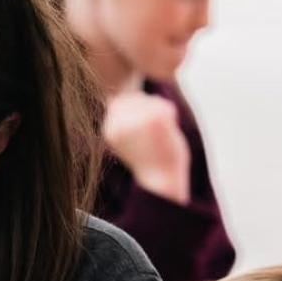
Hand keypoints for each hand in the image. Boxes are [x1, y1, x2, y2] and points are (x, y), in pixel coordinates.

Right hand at [102, 84, 191, 205]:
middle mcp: (118, 123)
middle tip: (153, 137)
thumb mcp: (126, 138)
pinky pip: (166, 106)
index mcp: (109, 128)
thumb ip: (120, 119)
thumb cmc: (147, 161)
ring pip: (152, 100)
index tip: (142, 136)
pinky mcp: (156, 119)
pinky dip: (172, 118)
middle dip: (148, 110)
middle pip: (137, 97)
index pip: (122, 102)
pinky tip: (168, 135)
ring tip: (160, 137)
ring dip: (161, 113)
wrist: (161, 183)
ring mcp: (137, 120)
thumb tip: (111, 98)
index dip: (137, 113)